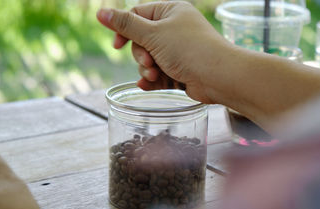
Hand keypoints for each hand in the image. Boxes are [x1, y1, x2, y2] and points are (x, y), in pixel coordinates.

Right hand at [97, 1, 227, 103]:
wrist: (218, 77)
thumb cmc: (189, 49)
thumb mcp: (153, 34)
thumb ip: (126, 25)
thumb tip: (101, 13)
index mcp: (170, 11)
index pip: (138, 15)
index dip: (125, 30)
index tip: (117, 45)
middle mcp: (175, 30)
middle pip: (142, 41)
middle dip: (141, 55)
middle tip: (149, 62)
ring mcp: (178, 52)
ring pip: (149, 60)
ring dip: (147, 69)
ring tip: (155, 75)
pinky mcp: (180, 71)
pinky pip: (159, 74)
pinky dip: (153, 80)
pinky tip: (148, 85)